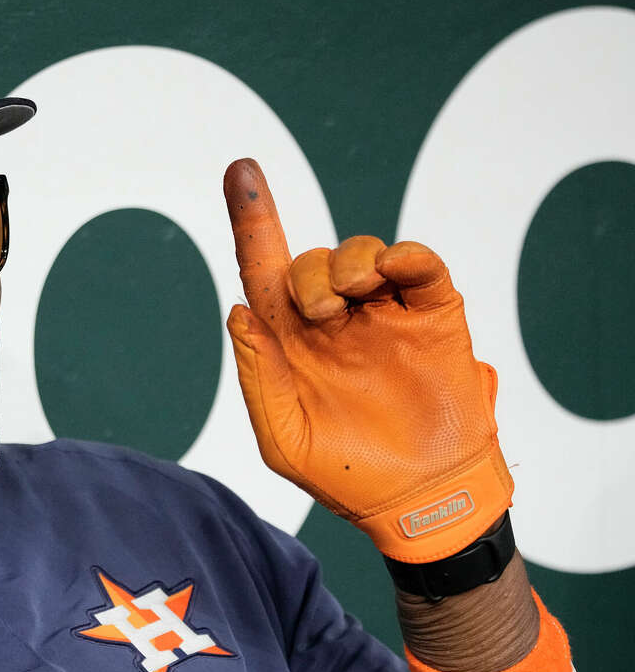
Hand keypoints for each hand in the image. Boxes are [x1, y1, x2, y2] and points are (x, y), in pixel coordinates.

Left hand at [222, 158, 512, 562]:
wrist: (421, 502)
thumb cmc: (346, 475)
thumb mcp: (285, 438)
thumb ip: (260, 375)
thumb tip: (238, 311)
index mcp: (292, 342)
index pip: (264, 270)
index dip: (251, 220)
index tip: (239, 169)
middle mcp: (336, 320)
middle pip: (310, 260)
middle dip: (307, 274)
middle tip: (319, 314)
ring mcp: (385, 314)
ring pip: (360, 252)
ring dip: (347, 263)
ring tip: (349, 300)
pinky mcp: (432, 316)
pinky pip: (418, 265)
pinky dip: (403, 257)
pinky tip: (388, 273)